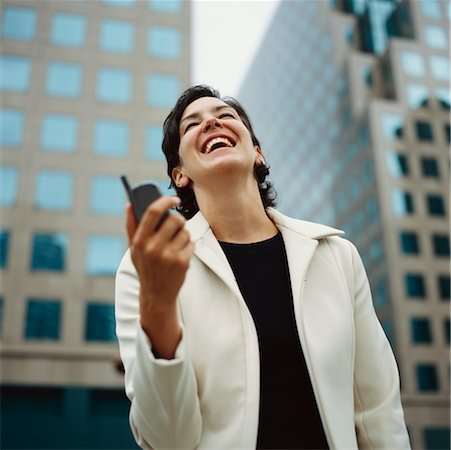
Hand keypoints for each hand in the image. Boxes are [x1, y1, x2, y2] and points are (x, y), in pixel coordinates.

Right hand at [126, 196, 193, 357]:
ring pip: (185, 231)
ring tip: (175, 245)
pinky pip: (191, 243)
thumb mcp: (134, 249)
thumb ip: (131, 226)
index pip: (153, 212)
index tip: (173, 199)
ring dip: (183, 235)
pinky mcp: (182, 262)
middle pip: (175, 219)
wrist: (157, 294)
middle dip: (178, 220)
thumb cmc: (145, 268)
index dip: (165, 201)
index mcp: (140, 241)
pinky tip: (179, 255)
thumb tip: (128, 204)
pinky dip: (188, 246)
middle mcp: (154, 247)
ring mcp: (169, 255)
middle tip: (176, 225)